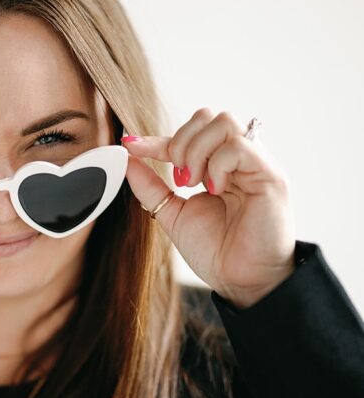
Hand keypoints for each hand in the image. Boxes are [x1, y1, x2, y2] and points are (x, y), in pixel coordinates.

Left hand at [122, 108, 296, 308]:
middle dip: (181, 141)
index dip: (157, 139)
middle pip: (209, 116)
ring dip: (197, 150)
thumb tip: (127, 158)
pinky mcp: (270, 174)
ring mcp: (257, 164)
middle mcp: (240, 160)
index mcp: (219, 167)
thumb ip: (151, 187)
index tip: (130, 145)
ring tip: (194, 183)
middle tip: (178, 178)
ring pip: (224, 122)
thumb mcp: (173, 214)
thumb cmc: (216, 251)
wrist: (240, 282)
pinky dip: (218, 165)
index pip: (189, 136)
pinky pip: (239, 146)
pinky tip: (215, 190)